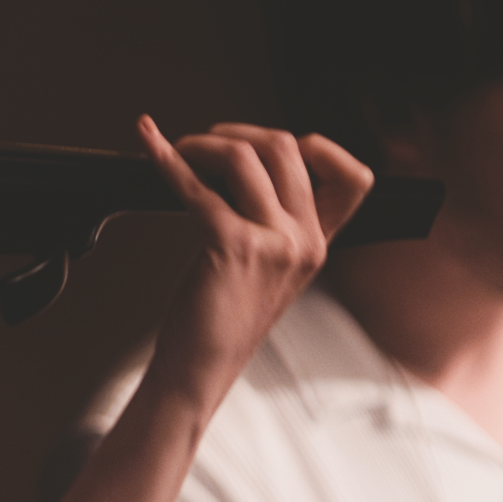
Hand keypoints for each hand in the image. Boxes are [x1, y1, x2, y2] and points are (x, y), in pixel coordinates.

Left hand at [137, 118, 372, 413]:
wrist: (201, 368)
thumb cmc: (221, 321)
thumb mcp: (268, 270)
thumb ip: (272, 223)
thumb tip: (243, 166)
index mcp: (315, 245)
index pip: (353, 179)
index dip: (320, 146)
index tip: (270, 144)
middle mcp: (303, 241)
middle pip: (286, 148)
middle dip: (238, 133)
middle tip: (205, 143)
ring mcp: (273, 243)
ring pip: (244, 157)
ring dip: (202, 144)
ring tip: (178, 151)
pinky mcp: (233, 247)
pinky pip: (196, 186)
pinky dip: (167, 159)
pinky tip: (149, 144)